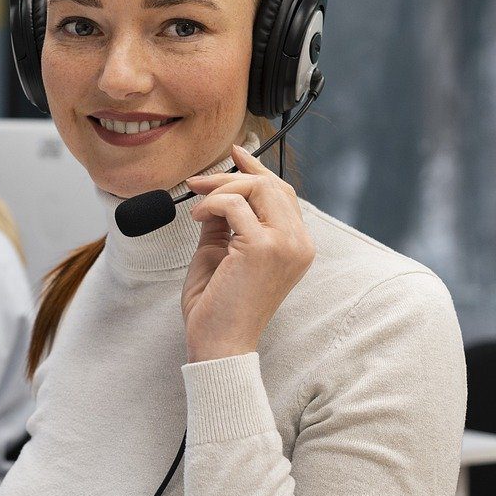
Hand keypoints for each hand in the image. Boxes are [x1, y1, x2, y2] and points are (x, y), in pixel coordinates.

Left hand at [181, 144, 314, 362]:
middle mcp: (299, 244)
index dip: (258, 169)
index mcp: (296, 246)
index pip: (282, 194)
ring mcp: (286, 245)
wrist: (219, 343)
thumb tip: (215, 190)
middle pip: (272, 185)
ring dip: (220, 188)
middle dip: (231, 176)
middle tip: (197, 182)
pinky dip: (211, 203)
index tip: (236, 152)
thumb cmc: (218, 305)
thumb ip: (224, 222)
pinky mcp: (264, 248)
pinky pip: (235, 204)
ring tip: (196, 205)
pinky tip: (196, 218)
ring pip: (257, 188)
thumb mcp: (222, 252)